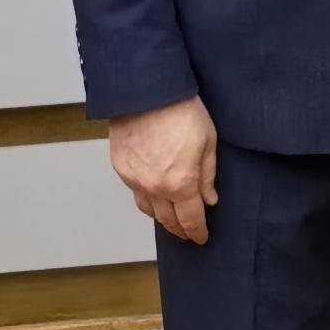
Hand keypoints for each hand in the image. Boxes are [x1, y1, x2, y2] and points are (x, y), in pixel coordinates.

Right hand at [109, 96, 218, 243]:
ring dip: (161, 217)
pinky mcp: (120, 167)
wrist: (147, 92)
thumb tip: (209, 199)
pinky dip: (146, 199)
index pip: (190, 220)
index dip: (197, 232)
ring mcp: (134, 179)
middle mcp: (155, 187)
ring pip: (148, 210)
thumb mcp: (208, 143)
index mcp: (181, 184)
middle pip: (167, 220)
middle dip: (180, 229)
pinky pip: (134, 192)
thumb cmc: (182, 112)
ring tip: (171, 218)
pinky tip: (154, 196)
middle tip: (188, 233)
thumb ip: (208, 176)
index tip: (202, 238)